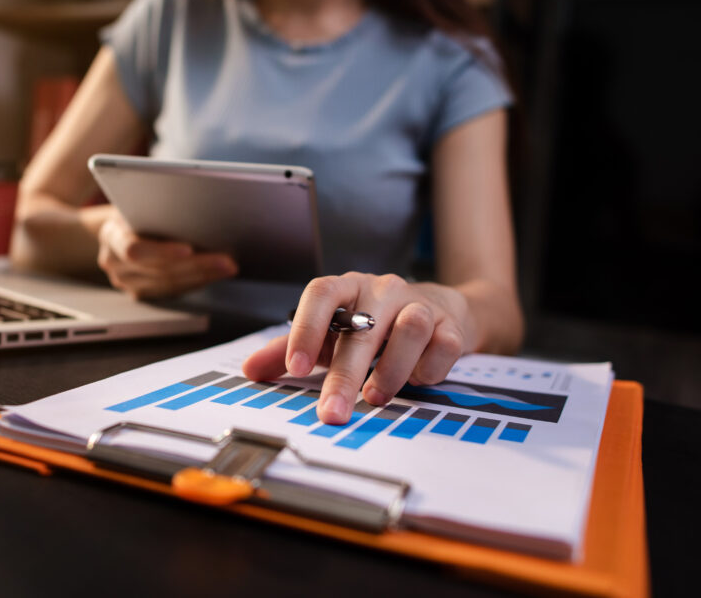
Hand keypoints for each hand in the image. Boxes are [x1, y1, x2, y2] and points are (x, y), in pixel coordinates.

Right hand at [97, 212, 237, 298]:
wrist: (120, 224)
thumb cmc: (138, 205)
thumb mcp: (142, 197)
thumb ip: (160, 206)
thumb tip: (201, 210)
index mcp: (111, 235)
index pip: (135, 250)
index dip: (163, 252)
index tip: (190, 249)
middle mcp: (114, 263)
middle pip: (159, 271)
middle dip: (197, 265)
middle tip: (227, 260)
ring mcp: (126, 282)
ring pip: (169, 285)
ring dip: (203, 276)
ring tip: (228, 266)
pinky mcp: (141, 292)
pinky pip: (172, 291)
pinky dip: (197, 282)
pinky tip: (216, 273)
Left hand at [242, 273, 476, 423]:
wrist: (440, 310)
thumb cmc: (373, 324)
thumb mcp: (330, 333)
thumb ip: (289, 349)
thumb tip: (249, 369)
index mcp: (347, 287)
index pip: (321, 293)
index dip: (305, 329)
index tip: (293, 369)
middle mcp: (383, 290)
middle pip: (363, 327)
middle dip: (345, 376)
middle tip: (332, 413)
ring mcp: (420, 305)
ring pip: (409, 329)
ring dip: (391, 369)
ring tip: (376, 396)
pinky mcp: (451, 326)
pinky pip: (444, 345)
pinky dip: (428, 370)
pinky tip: (416, 381)